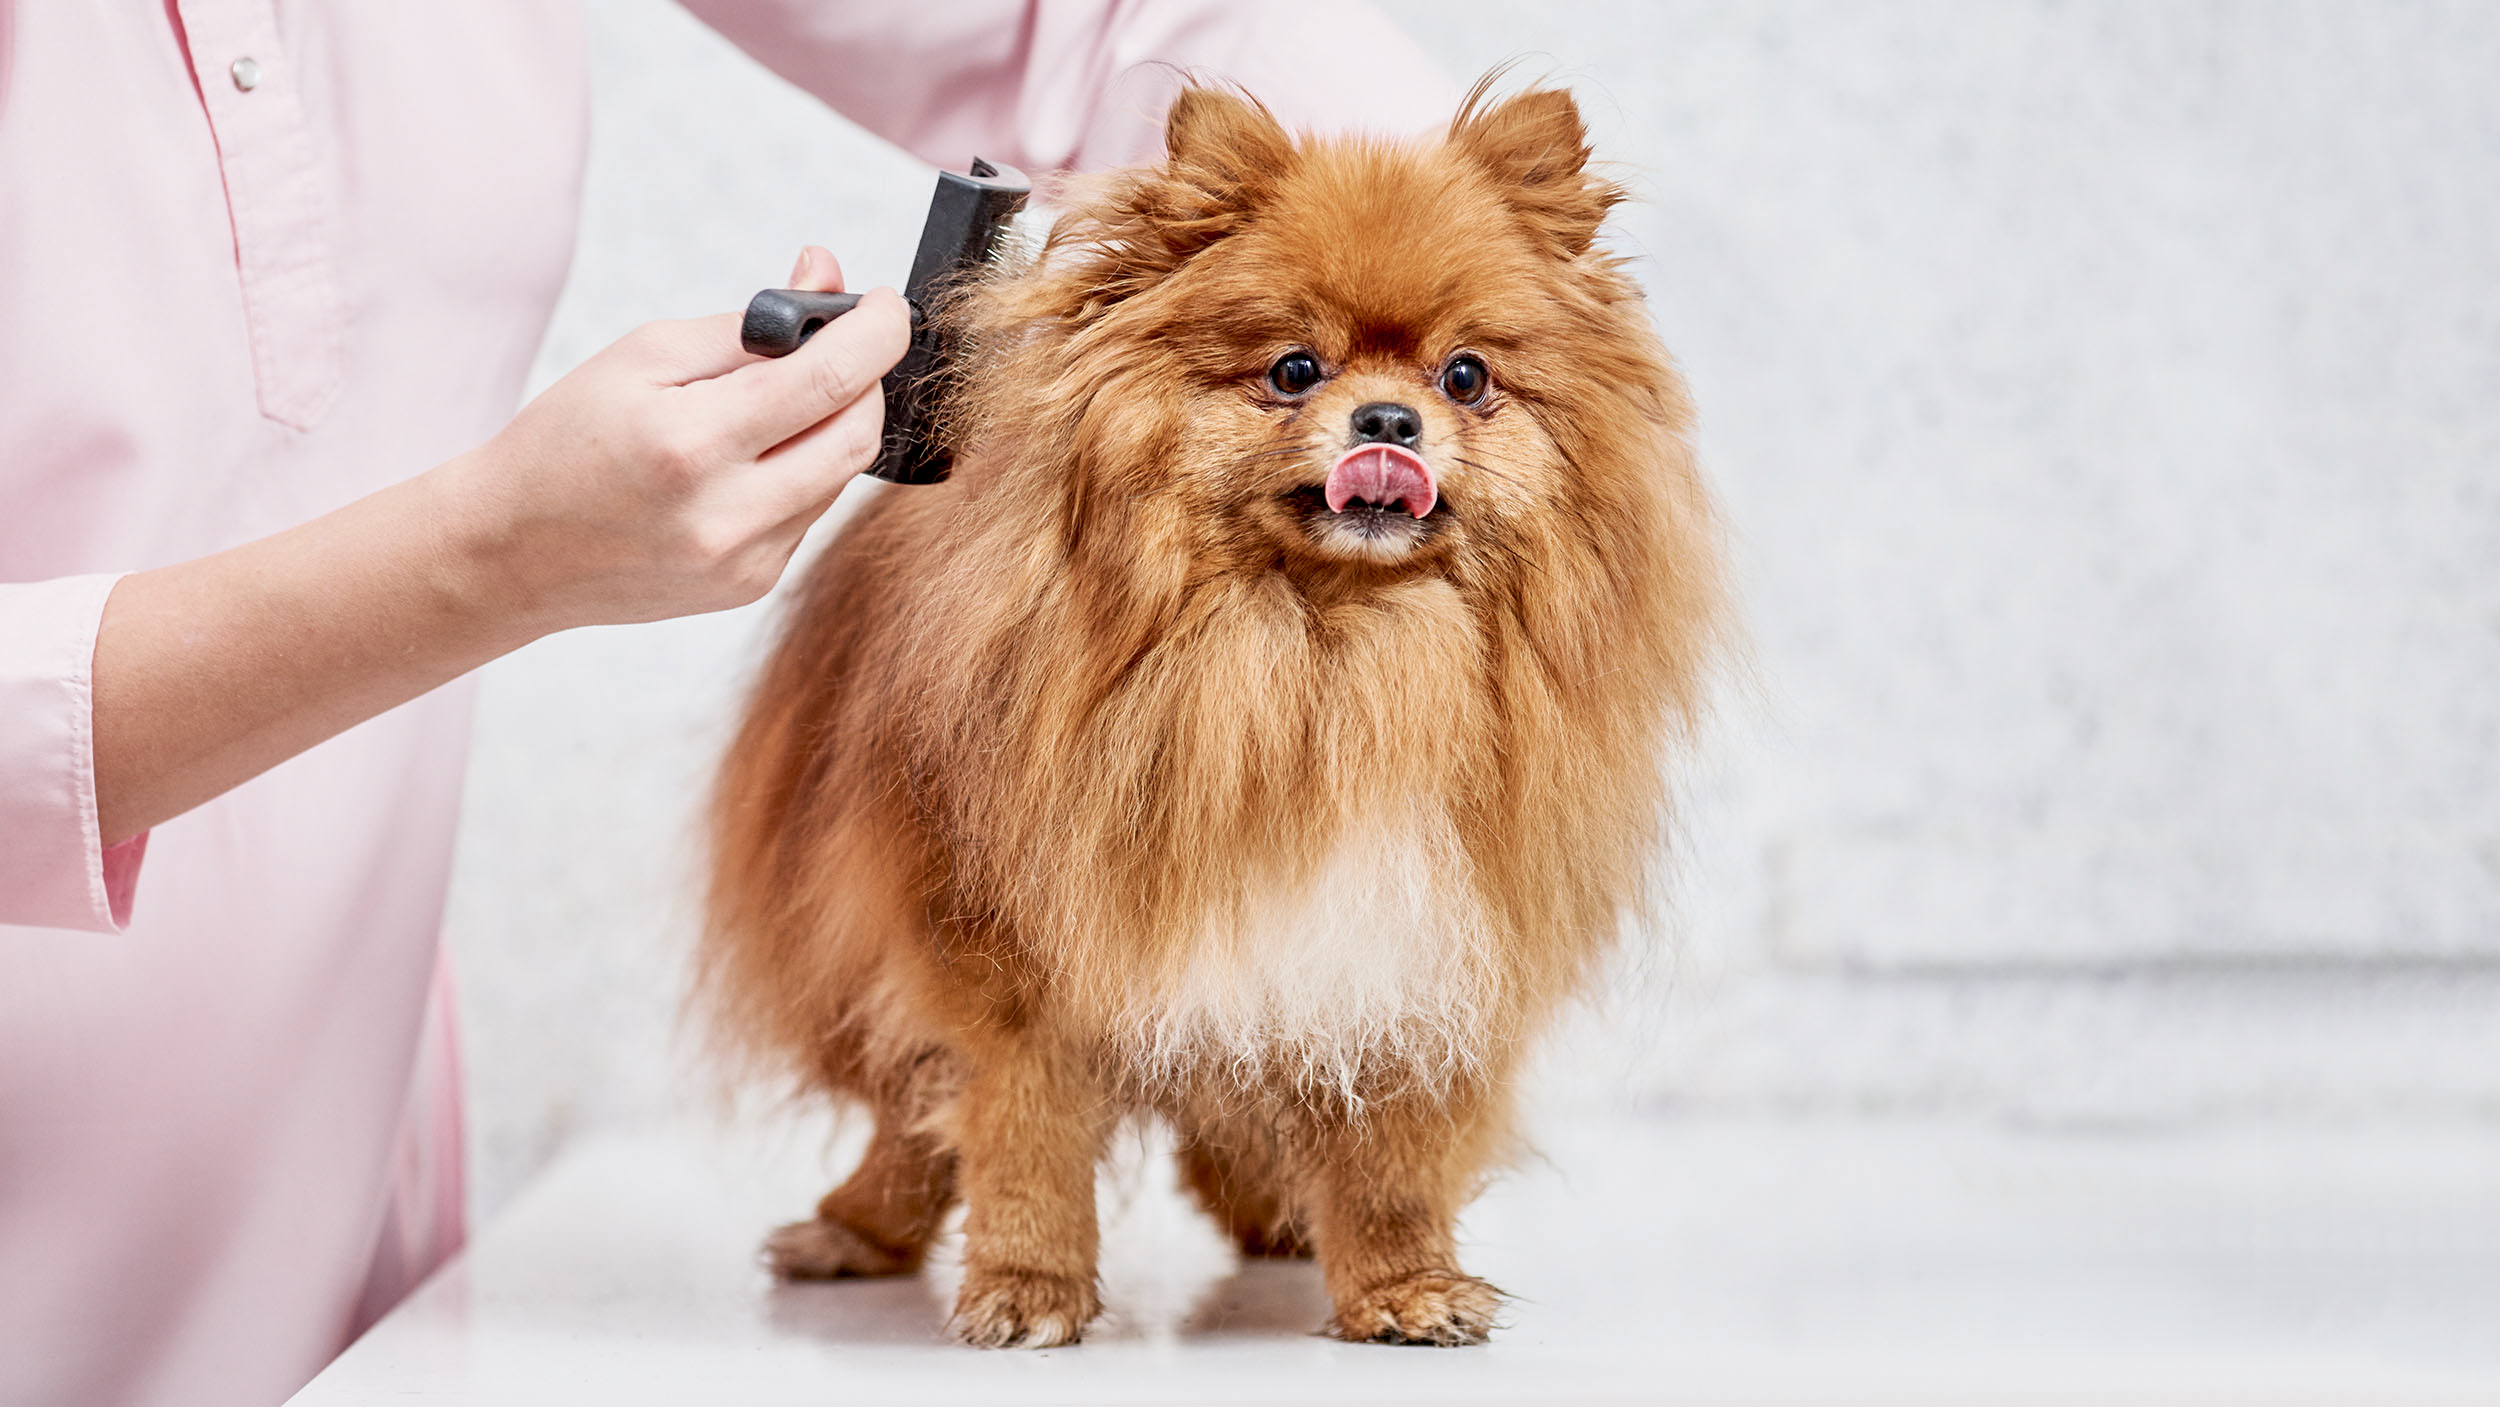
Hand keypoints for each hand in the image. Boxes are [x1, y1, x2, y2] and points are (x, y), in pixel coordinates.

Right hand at [91, 248, 908, 845]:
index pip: (830, 380)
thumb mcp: (643, 355)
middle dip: (866, 379)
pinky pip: (810, 512)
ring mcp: (745, 562)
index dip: (879, 332)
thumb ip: (749, 323)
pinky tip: (754, 454)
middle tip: (843, 343)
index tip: (888, 303)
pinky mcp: (750, 587)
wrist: (511, 552)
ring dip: (834, 423)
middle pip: (858, 434)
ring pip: (840, 476)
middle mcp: (728, 516)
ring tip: (783, 395)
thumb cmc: (567, 440)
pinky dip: (803, 469)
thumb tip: (827, 279)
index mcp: (692, 445)